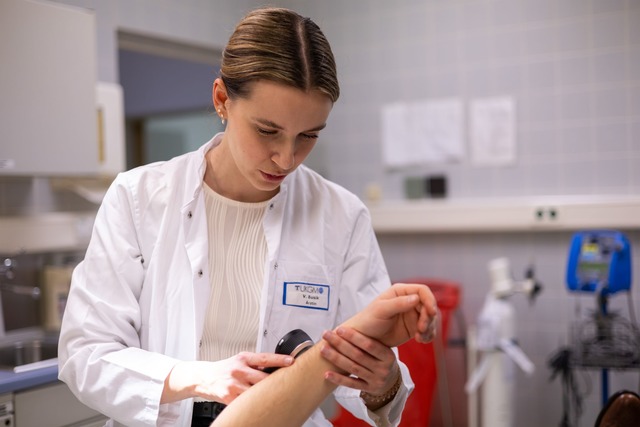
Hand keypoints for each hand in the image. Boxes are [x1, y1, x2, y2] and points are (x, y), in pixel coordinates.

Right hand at [162, 352, 292, 404]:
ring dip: (265, 395)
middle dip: (274, 382)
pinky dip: (253, 403)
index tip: (291, 361)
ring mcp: (233, 384)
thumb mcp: (239, 360)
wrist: (203, 377)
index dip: (279, 360)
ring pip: (256, 392)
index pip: (265, 358)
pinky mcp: (229, 397)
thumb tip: (275, 366)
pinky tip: (258, 404)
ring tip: (274, 396)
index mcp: (243, 358)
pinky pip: (245, 402)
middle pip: (263, 378)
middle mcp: (238, 370)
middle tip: (286, 384)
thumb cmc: (224, 369)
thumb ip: (255, 363)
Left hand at [319, 327, 398, 396]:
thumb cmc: (382, 359)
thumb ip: (370, 340)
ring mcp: (376, 381)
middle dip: (340, 344)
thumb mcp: (383, 349)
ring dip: (336, 358)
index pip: (369, 345)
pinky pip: (351, 384)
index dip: (353, 336)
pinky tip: (327, 373)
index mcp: (388, 356)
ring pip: (352, 368)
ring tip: (323, 349)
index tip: (339, 328)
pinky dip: (338, 379)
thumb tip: (347, 326)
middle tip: (326, 335)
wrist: (391, 381)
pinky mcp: (368, 390)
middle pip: (358, 356)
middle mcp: (383, 369)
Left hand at [343, 283, 437, 347]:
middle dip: (429, 318)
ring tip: (419, 337)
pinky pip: (428, 330)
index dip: (430, 300)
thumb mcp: (381, 310)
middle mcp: (408, 301)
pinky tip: (421, 340)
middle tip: (421, 329)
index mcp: (400, 292)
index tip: (431, 313)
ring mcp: (412, 314)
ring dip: (429, 328)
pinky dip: (428, 335)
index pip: (422, 291)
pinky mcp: (414, 327)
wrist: (364, 339)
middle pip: (429, 305)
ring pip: (430, 318)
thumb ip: (398, 303)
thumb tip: (416, 298)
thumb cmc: (368, 320)